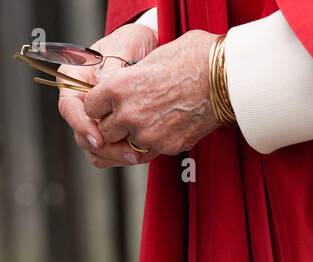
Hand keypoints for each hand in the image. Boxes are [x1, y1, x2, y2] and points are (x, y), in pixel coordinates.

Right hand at [56, 23, 158, 167]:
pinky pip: (112, 152)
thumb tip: (103, 86)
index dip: (82, 126)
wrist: (150, 51)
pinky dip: (125, 156)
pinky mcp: (113, 131)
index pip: (69, 108)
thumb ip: (112, 67)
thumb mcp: (123, 47)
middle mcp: (81, 102)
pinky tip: (144, 153)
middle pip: (83, 135)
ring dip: (116, 156)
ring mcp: (96, 119)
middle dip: (105, 148)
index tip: (99, 138)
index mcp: (73, 79)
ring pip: (97, 150)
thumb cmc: (133, 43)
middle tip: (131, 154)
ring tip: (140, 155)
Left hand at [83, 30, 221, 159]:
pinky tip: (168, 126)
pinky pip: (151, 150)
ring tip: (151, 122)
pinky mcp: (167, 146)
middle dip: (115, 125)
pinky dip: (156, 141)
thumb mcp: (148, 60)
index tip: (108, 105)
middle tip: (129, 116)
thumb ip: (126, 78)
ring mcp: (148, 134)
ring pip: (128, 145)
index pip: (90, 106)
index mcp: (117, 87)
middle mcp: (128, 113)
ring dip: (135, 137)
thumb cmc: (190, 60)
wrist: (222, 78)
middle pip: (106, 131)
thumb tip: (118, 85)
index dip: (99, 105)